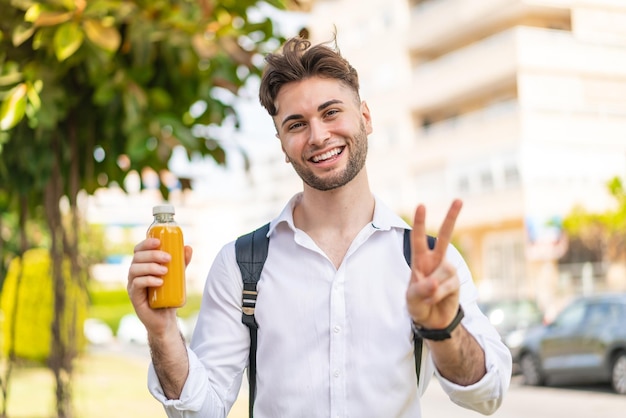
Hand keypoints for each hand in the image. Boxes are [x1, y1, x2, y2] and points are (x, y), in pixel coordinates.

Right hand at [126, 238, 192, 335]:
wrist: (165, 318)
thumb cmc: (169, 294)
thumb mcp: (177, 276)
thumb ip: (182, 262)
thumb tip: (188, 247)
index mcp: (142, 265)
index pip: (139, 250)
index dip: (146, 243)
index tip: (159, 241)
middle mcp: (135, 273)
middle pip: (137, 258)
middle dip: (152, 254)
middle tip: (168, 258)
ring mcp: (132, 285)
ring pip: (135, 270)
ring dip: (150, 267)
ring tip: (165, 271)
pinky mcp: (134, 297)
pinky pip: (136, 284)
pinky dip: (147, 280)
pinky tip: (159, 282)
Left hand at [406, 199, 462, 328]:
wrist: (432, 321)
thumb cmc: (417, 305)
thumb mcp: (412, 299)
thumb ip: (420, 290)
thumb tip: (434, 282)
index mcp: (419, 260)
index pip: (418, 239)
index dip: (420, 223)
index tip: (421, 205)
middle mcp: (435, 261)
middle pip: (445, 236)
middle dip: (451, 218)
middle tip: (459, 199)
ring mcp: (447, 270)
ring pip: (444, 271)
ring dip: (434, 288)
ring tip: (429, 298)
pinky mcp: (456, 282)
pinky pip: (448, 285)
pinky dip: (440, 294)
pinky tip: (436, 300)